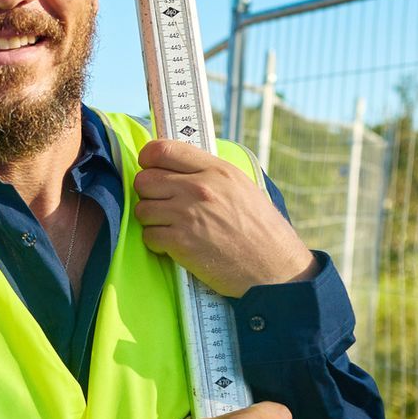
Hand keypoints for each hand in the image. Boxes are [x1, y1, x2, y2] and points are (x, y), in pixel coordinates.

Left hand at [132, 139, 315, 296]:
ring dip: (152, 220)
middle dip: (149, 194)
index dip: (148, 159)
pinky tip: (175, 246)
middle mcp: (199, 188)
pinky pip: (148, 236)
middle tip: (163, 205)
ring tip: (172, 227)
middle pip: (144, 180)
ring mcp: (187, 214)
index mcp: (216, 170)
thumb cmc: (260, 230)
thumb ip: (210, 173)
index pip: (162, 150)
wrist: (275, 269)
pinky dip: (157, 243)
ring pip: (143, 209)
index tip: (149, 168)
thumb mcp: (242, 187)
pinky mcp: (180, 242)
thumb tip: (178, 166)